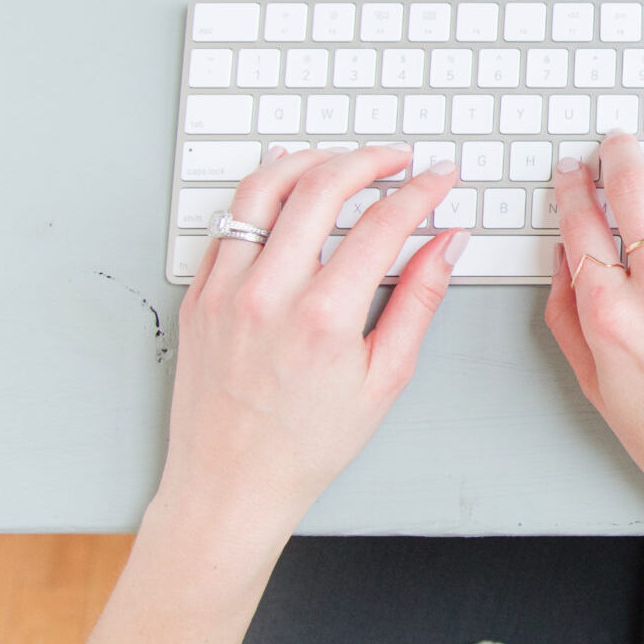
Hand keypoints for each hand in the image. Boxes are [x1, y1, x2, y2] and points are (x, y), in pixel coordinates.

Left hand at [155, 144, 464, 547]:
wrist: (230, 485)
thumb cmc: (306, 444)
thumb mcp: (384, 379)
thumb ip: (418, 301)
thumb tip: (445, 245)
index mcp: (323, 318)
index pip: (383, 223)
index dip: (421, 190)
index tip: (439, 178)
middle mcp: (268, 294)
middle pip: (323, 186)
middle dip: (370, 159)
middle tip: (398, 158)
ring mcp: (225, 290)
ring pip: (264, 188)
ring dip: (310, 161)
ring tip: (342, 161)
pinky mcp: (198, 294)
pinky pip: (228, 222)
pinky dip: (262, 194)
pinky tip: (288, 192)